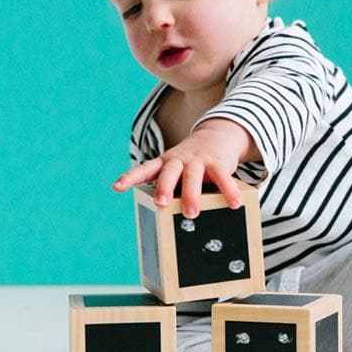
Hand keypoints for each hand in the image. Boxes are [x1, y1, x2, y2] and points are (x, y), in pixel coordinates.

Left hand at [112, 123, 250, 216]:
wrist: (217, 135)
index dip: (130, 177)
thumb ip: (172, 187)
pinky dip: (228, 190)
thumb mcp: (178, 169)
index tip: (117, 187)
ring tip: (191, 213)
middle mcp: (179, 160)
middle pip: (169, 172)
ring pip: (193, 176)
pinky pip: (223, 176)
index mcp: (166, 163)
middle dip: (164, 188)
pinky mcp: (218, 162)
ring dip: (192, 194)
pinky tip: (234, 203)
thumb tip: (164, 215)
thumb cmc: (193, 161)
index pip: (145, 169)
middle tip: (161, 204)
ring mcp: (198, 160)